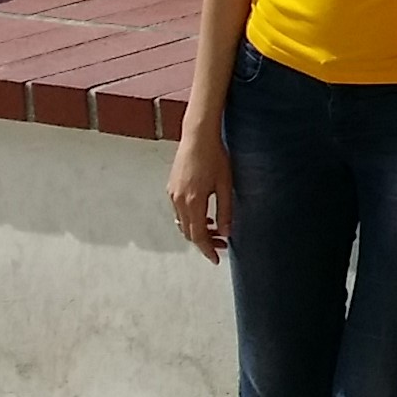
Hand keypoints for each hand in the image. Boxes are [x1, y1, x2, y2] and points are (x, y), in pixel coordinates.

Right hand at [166, 125, 234, 261]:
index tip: (216, 259)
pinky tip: (205, 215)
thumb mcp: (225, 185)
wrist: (197, 137)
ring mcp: (172, 194)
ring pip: (182, 223)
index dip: (207, 249)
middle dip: (205, 241)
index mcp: (193, 202)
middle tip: (222, 244)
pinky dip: (191, 219)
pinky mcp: (171, 188)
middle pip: (189, 232)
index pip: (198, 235)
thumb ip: (225, 211)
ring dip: (198, 230)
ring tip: (216, 229)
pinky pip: (179, 212)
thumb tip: (226, 232)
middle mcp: (178, 201)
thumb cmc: (215, 157)